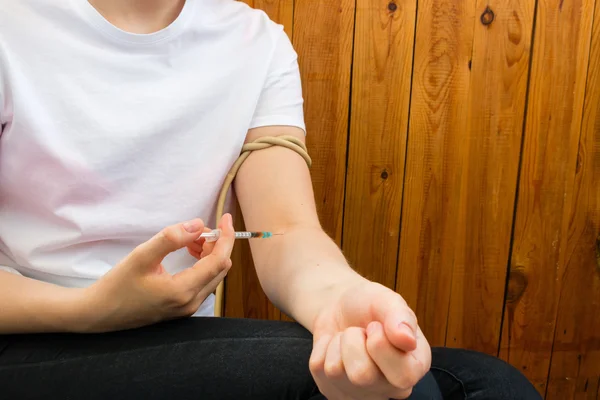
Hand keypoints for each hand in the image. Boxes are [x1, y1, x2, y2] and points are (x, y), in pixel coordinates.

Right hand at [82, 214, 234, 331]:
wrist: (100, 314)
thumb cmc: (118, 285)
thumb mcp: (141, 256)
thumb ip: (171, 239)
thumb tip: (198, 225)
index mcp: (183, 291)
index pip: (219, 261)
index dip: (226, 237)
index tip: (226, 218)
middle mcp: (191, 303)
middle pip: (220, 268)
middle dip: (216, 244)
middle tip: (198, 229)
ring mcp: (188, 308)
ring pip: (213, 275)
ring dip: (209, 254)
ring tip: (190, 239)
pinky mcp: (182, 308)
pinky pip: (203, 282)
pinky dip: (202, 264)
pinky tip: (188, 252)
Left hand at [309, 281, 430, 399]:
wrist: (343, 306)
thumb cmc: (370, 304)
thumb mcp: (388, 300)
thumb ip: (400, 317)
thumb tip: (406, 340)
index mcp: (415, 366)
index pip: (402, 376)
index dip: (381, 344)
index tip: (376, 326)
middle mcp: (391, 387)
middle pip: (362, 375)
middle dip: (353, 339)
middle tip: (361, 330)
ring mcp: (361, 393)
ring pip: (336, 371)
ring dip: (338, 342)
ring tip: (349, 337)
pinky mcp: (333, 390)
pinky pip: (318, 369)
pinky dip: (322, 347)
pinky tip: (336, 346)